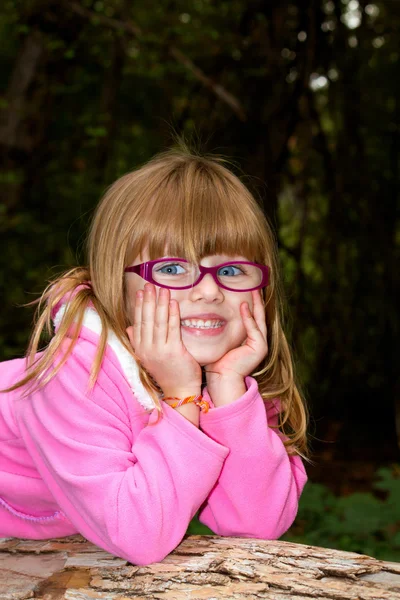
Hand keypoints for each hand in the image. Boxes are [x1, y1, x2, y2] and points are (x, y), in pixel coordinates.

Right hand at [126, 284, 201, 413]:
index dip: (139, 307)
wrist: (179, 391)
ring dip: (160, 304)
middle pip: (146, 320)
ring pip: (158, 322)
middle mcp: (147, 350)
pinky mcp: (174, 352)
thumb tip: (130, 328)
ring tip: (163, 289)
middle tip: (150, 285)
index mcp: (140, 350)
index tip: (140, 292)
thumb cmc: (167, 373)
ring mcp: (160, 351)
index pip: (138, 323)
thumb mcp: (149, 358)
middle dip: (148, 301)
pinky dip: (172, 314)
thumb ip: (139, 342)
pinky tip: (173, 303)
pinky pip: (172, 329)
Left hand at [205, 289, 267, 383]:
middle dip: (257, 300)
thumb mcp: (220, 340)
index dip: (250, 304)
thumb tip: (210, 314)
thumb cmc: (217, 362)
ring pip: (259, 319)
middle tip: (255, 285)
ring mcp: (261, 344)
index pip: (252, 317)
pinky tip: (243, 306)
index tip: (247, 290)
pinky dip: (248, 317)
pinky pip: (254, 329)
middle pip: (259, 316)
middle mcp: (259, 341)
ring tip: (253, 291)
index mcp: (250, 340)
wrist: (222, 378)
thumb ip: (221, 328)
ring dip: (256, 304)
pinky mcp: (260, 348)